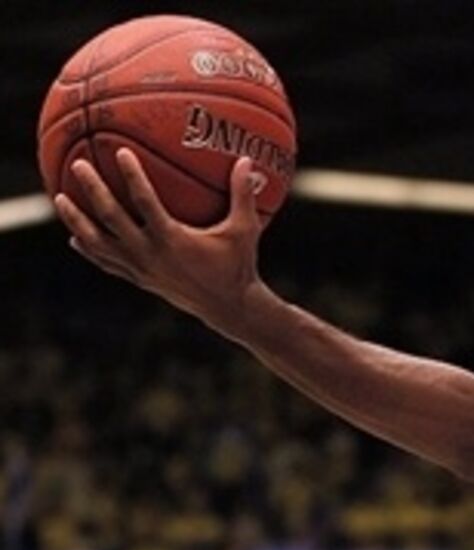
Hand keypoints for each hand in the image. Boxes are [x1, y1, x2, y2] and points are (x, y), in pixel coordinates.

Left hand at [54, 150, 265, 335]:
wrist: (228, 307)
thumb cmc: (238, 264)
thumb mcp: (244, 230)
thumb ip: (242, 195)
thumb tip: (247, 161)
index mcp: (172, 239)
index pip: (145, 201)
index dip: (132, 176)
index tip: (121, 152)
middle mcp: (150, 254)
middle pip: (111, 219)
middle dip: (93, 191)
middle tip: (79, 165)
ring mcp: (140, 269)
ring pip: (99, 243)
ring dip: (78, 221)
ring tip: (60, 198)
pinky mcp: (139, 279)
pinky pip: (107, 262)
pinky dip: (90, 249)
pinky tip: (76, 237)